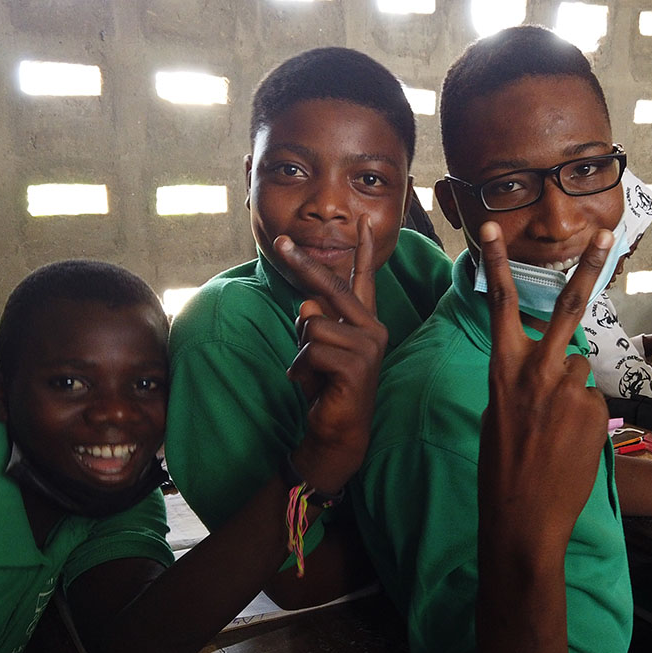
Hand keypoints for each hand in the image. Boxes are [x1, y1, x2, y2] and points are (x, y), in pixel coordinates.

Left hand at [274, 217, 388, 493]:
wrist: (337, 431)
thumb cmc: (326, 387)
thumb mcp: (316, 348)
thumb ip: (315, 321)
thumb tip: (309, 303)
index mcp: (364, 322)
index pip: (364, 280)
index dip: (363, 250)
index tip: (360, 220)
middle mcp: (373, 328)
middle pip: (331, 288)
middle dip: (302, 265)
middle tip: (278, 242)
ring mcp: (369, 346)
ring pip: (312, 323)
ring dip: (300, 349)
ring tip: (312, 372)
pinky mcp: (358, 365)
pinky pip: (312, 349)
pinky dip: (301, 368)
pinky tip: (311, 384)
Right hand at [477, 222, 613, 550]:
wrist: (523, 517)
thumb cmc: (501, 467)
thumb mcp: (497, 412)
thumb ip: (522, 379)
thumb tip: (556, 370)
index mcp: (502, 369)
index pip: (500, 304)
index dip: (497, 263)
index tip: (491, 228)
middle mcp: (537, 371)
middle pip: (568, 308)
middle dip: (587, 267)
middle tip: (607, 233)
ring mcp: (569, 391)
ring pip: (580, 370)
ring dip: (571, 392)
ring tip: (554, 433)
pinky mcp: (594, 411)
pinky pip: (592, 401)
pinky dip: (583, 418)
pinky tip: (568, 445)